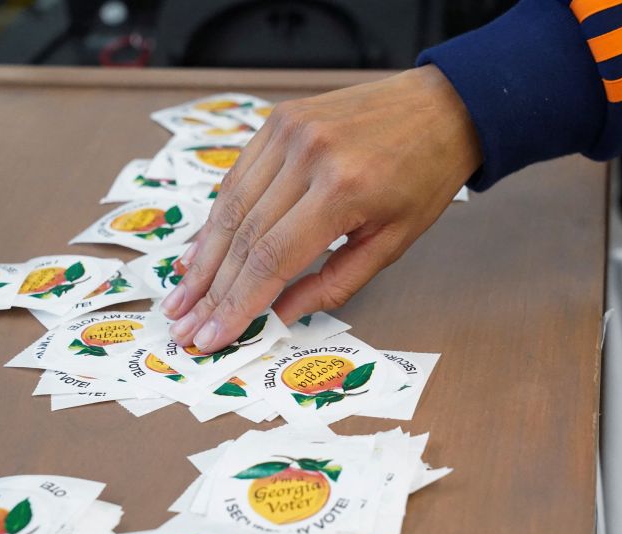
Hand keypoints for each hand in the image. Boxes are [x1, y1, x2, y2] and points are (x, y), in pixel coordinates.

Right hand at [161, 64, 481, 351]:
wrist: (440, 107)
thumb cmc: (423, 179)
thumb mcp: (392, 243)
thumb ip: (333, 284)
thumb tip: (279, 316)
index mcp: (342, 191)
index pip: (271, 259)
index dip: (236, 305)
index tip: (211, 338)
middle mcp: (308, 155)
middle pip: (242, 236)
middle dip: (210, 291)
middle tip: (184, 328)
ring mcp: (288, 132)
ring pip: (230, 206)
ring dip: (202, 259)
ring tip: (181, 299)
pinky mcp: (278, 120)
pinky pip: (237, 177)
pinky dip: (217, 218)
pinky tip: (200, 253)